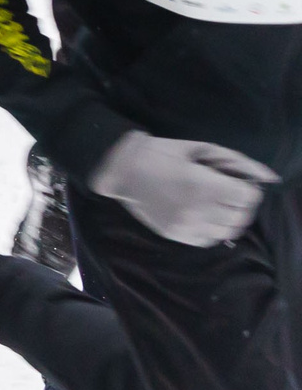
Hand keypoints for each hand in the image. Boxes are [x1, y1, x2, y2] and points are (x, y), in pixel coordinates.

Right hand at [90, 129, 278, 245]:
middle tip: (228, 192)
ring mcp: (184, 225)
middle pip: (240, 216)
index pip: (247, 197)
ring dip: (228, 218)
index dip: (247, 188)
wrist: (120, 169)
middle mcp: (195, 210)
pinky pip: (208, 240)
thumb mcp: (200, 149)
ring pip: (227, 231)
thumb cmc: (160, 153)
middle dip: (239, 203)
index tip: (236, 181)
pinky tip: (203, 214)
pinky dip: (213, 229)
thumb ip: (237, 162)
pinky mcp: (175, 234)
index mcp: (202, 185)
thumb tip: (269, 177)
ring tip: (217, 204)